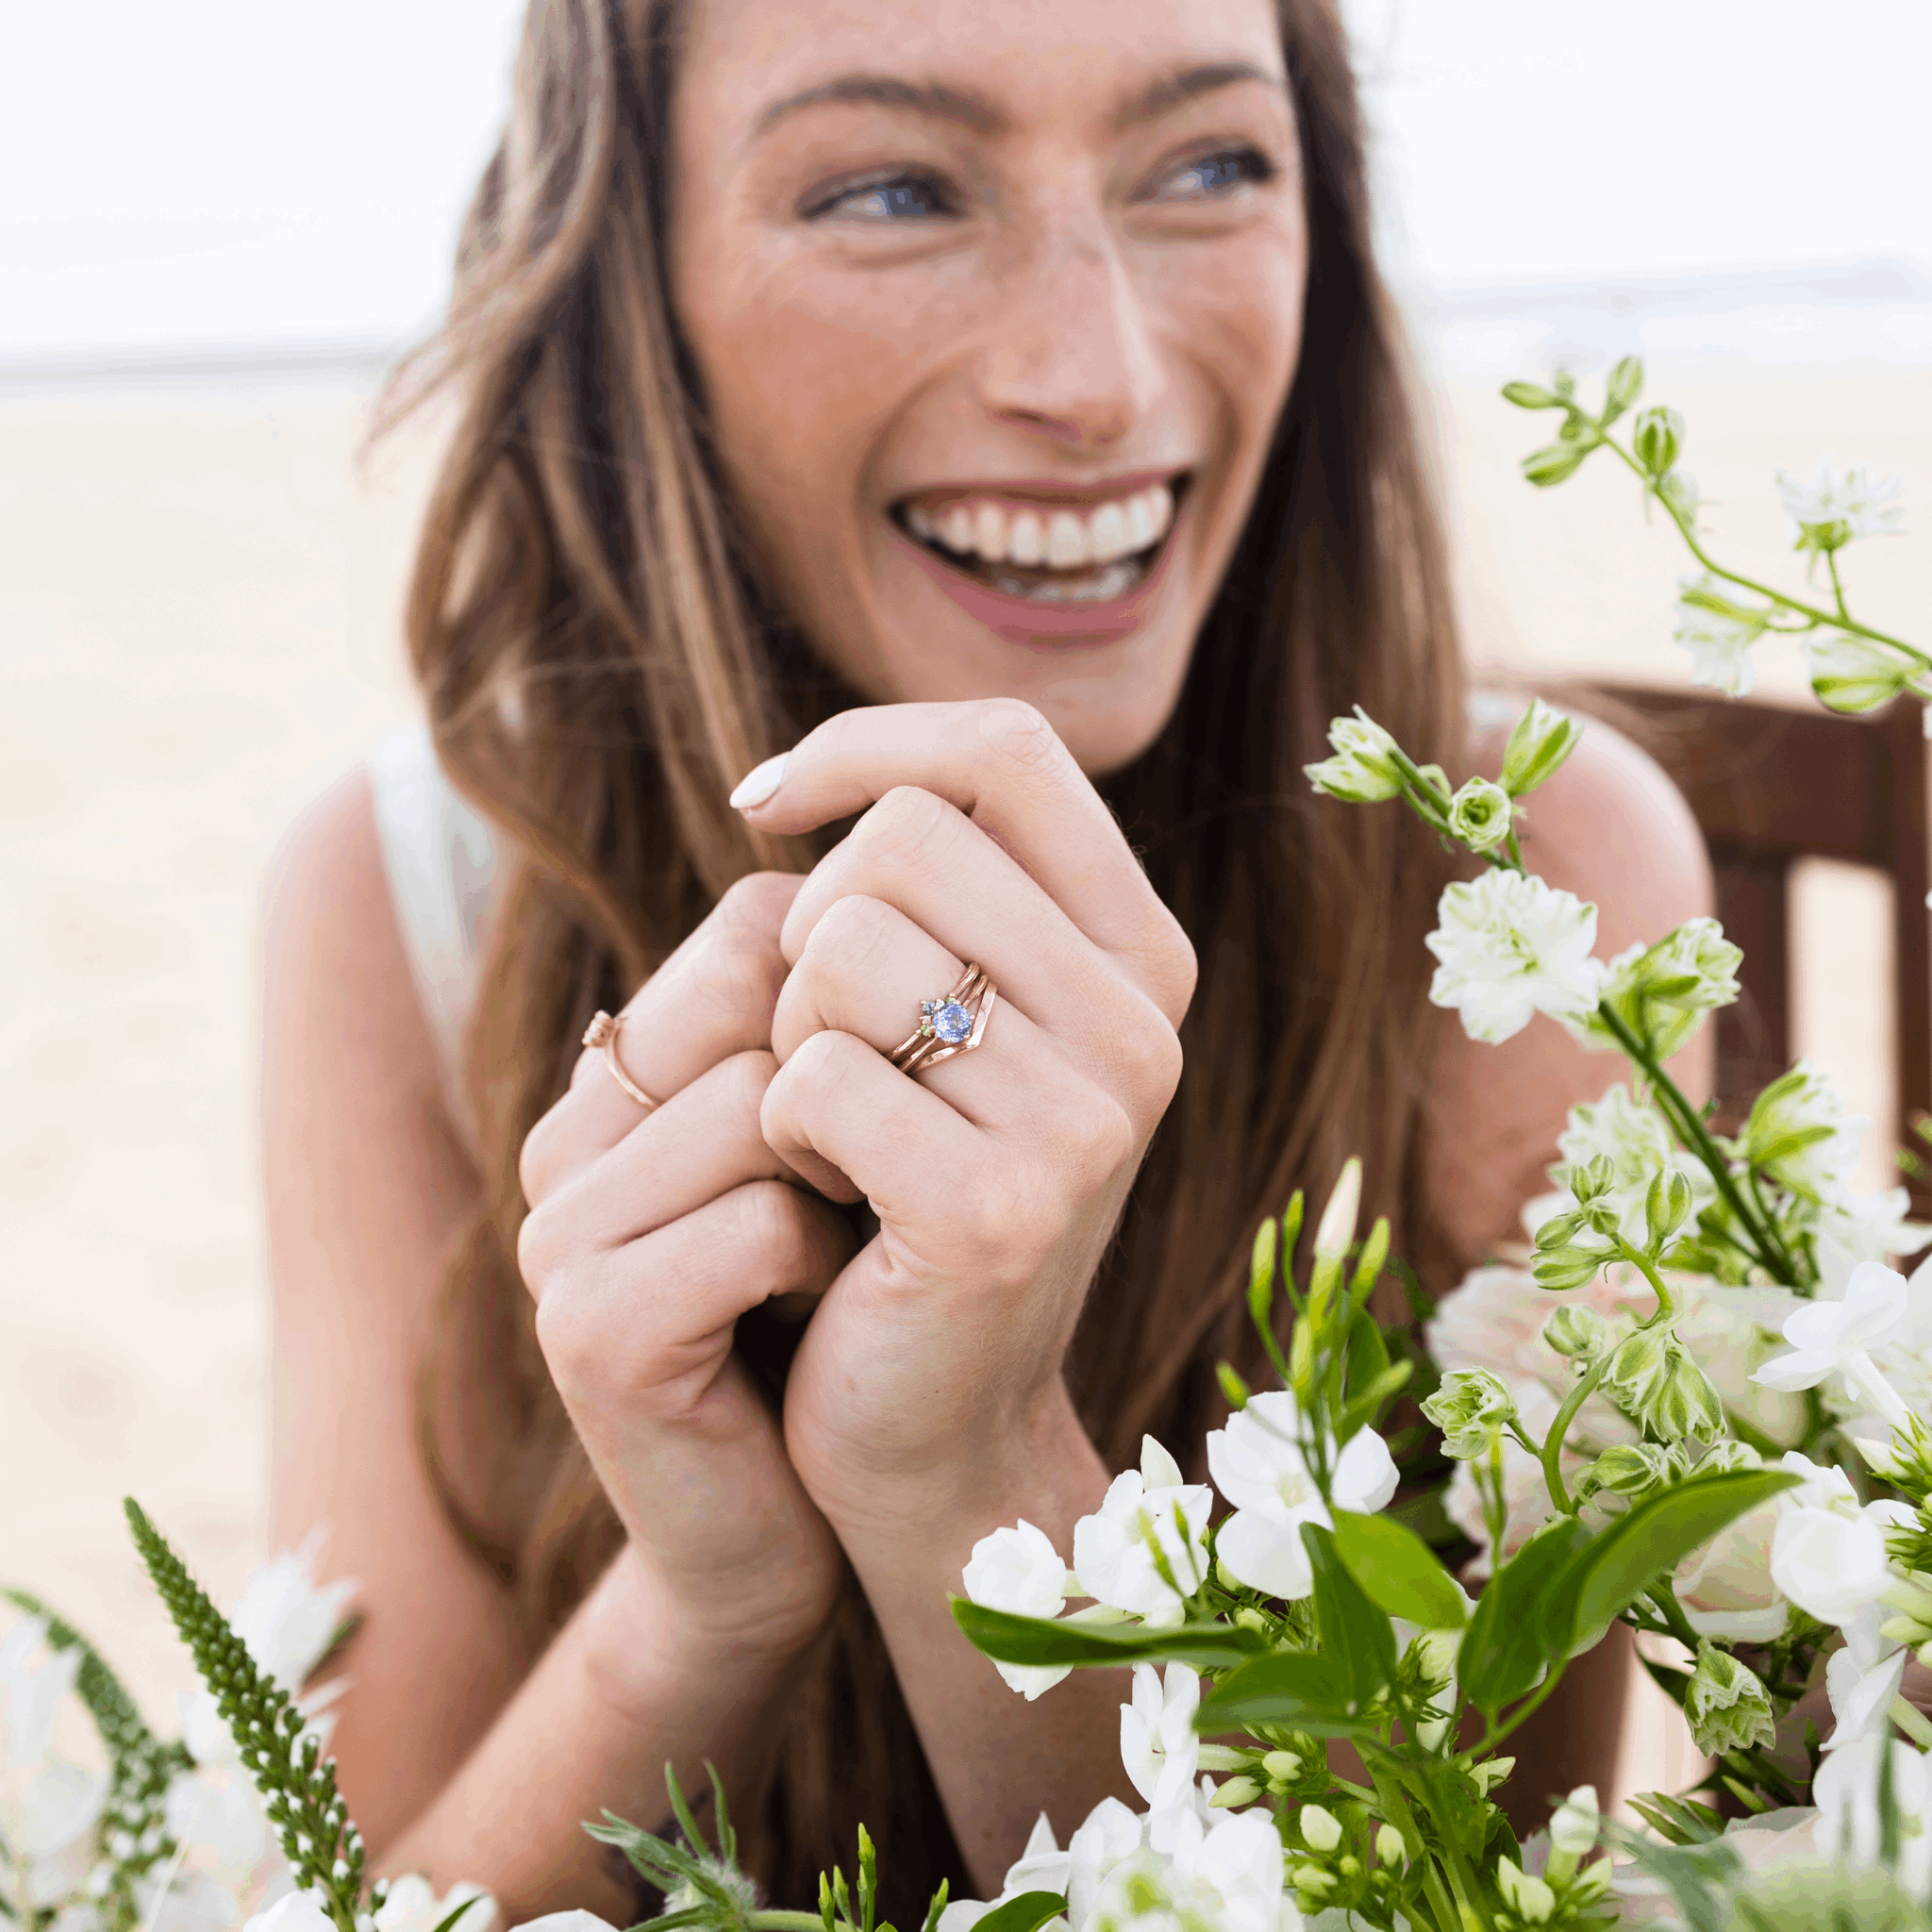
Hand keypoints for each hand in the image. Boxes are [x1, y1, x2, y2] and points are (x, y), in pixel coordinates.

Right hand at [516, 874, 855, 1660]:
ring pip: (767, 1103)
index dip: (859, 993)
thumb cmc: (848, 1310)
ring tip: (842, 1254)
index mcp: (615, 1078)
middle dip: (859, 1083)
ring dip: (851, 1180)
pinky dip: (825, 1262)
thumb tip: (902, 870)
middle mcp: (565, 1135)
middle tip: (870, 1185)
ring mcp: (560, 1230)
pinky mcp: (592, 1327)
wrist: (812, 1521)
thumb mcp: (837, 1143)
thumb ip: (829, 1020)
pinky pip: (760, 1221)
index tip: (889, 1100)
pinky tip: (819, 1310)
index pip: (755, 925)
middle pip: (760, 993)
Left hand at [740, 700, 1195, 1532]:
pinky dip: (780, 1128)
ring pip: (844, 949)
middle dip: (811, 927)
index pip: (1005, 752)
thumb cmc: (911, 1195)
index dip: (867, 745)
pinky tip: (824, 1196)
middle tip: (822, 1042)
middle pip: (902, 841)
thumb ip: (935, 898)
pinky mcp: (999, 1210)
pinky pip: (814, 1075)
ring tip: (834, 1128)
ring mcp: (1087, 1120)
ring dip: (789, 1034)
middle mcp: (1142, 1025)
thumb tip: (796, 785)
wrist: (935, 1423)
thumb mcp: (956, 1027)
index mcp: (1140, 957)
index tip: (766, 806)